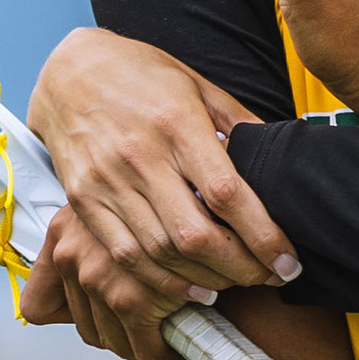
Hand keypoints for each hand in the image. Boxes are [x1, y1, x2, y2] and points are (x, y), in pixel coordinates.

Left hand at [18, 203, 189, 359]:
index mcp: (60, 236)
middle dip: (117, 339)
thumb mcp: (114, 208)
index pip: (40, 306)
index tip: (98, 320)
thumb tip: (95, 286)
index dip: (68, 318)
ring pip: (113, 341)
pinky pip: (145, 346)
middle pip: (86, 328)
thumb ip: (96, 243)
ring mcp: (100, 279)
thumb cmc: (157, 194)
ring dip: (140, 352)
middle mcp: (72, 257)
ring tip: (162, 353)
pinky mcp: (133, 299)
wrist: (190, 182)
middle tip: (145, 342)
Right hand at [22, 27, 294, 312]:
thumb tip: (280, 166)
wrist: (69, 72)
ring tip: (235, 283)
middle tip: (269, 278)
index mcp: (177, 123)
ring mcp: (107, 182)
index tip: (288, 262)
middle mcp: (140, 156)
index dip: (264, 236)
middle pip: (194, 235)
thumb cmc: (143, 76)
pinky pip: (123, 255)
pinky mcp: (83, 201)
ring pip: (160, 253)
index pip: (227, 194)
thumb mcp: (200, 85)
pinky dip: (161, 281)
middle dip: (241, 268)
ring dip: (205, 279)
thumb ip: (240, 125)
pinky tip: (190, 287)